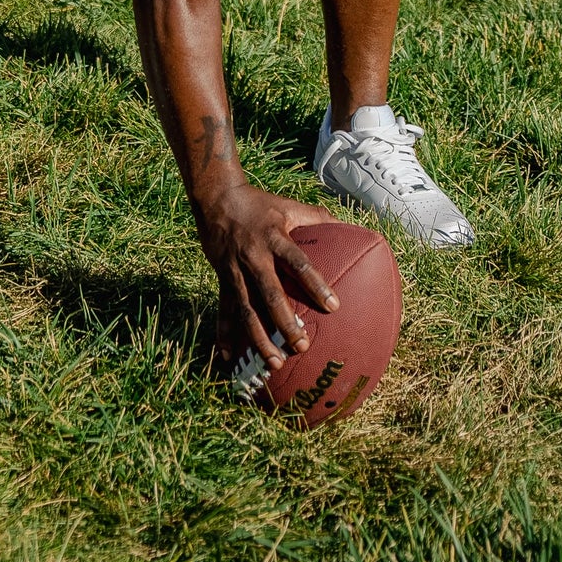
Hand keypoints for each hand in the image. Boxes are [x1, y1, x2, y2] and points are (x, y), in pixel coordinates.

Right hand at [199, 183, 338, 367]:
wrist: (215, 198)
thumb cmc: (258, 203)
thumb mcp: (287, 206)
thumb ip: (316, 217)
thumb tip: (345, 224)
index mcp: (275, 238)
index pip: (298, 263)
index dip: (315, 284)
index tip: (333, 307)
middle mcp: (255, 257)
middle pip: (271, 294)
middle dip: (285, 322)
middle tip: (302, 346)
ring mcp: (235, 271)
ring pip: (247, 310)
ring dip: (259, 338)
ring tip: (275, 363)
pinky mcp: (222, 280)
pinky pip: (223, 310)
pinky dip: (224, 335)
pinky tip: (228, 357)